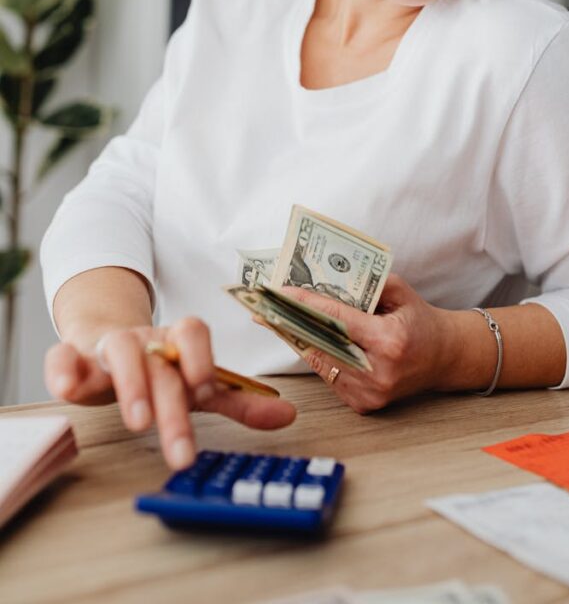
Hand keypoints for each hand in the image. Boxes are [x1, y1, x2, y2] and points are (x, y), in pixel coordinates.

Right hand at [44, 317, 296, 469]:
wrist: (108, 340)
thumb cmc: (160, 368)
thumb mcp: (198, 384)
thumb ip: (238, 399)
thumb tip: (288, 415)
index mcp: (177, 342)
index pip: (193, 333)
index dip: (200, 359)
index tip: (205, 391)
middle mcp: (146, 340)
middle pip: (161, 365)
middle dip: (172, 408)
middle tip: (181, 452)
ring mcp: (110, 347)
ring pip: (119, 352)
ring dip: (129, 385)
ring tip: (137, 421)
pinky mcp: (75, 359)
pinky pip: (64, 356)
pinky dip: (63, 369)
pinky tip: (66, 389)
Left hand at [277, 275, 452, 412]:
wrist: (443, 358)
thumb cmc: (420, 321)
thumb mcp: (400, 291)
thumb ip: (366, 285)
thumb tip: (325, 282)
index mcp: (390, 341)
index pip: (337, 320)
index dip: (306, 305)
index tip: (281, 292)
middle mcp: (379, 372)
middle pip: (322, 343)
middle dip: (293, 322)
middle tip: (266, 307)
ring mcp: (370, 393)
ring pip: (322, 362)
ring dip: (301, 340)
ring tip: (278, 319)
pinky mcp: (364, 405)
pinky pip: (330, 377)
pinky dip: (318, 357)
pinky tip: (304, 339)